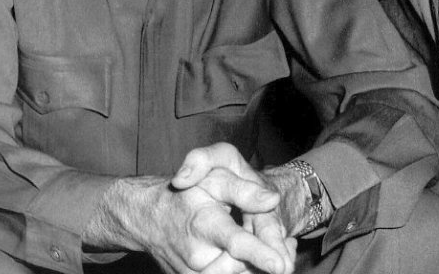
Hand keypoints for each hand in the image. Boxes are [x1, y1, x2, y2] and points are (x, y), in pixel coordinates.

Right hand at [172, 143, 297, 272]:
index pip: (235, 243)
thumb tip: (272, 199)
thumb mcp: (215, 175)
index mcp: (204, 223)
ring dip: (259, 267)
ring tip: (279, 251)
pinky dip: (246, 270)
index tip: (280, 266)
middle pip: (241, 267)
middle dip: (267, 260)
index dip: (259, 254)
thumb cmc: (189, 191)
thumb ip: (242, 187)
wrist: (148, 217)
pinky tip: (261, 256)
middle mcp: (197, 255)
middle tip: (289, 246)